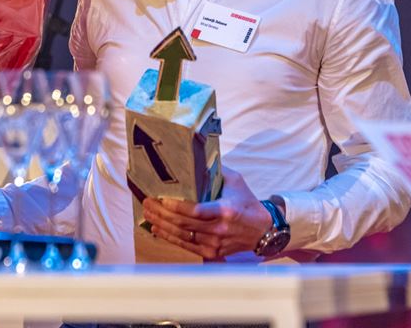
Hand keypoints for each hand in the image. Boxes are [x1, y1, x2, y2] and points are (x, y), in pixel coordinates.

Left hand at [141, 166, 272, 259]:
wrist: (262, 230)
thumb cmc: (247, 203)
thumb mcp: (235, 181)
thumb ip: (217, 170)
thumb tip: (197, 158)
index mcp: (225, 210)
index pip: (196, 211)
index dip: (176, 207)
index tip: (161, 199)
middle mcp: (218, 229)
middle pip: (183, 223)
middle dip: (161, 213)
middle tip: (147, 201)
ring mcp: (214, 243)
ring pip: (181, 235)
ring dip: (161, 224)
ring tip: (147, 213)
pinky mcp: (211, 252)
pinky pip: (186, 245)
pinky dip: (169, 237)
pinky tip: (157, 229)